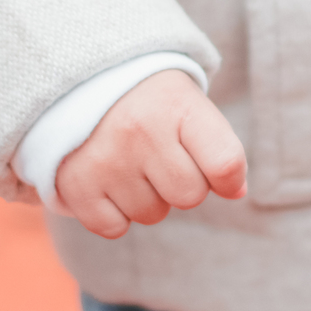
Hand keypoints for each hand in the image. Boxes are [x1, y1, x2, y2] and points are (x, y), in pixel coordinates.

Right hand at [54, 69, 247, 238]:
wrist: (82, 83)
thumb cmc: (151, 103)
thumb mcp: (190, 106)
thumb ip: (219, 147)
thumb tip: (236, 192)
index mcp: (177, 104)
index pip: (225, 163)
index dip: (228, 179)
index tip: (218, 172)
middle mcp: (140, 130)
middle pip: (189, 196)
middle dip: (183, 185)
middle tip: (163, 158)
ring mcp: (106, 159)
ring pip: (152, 214)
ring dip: (148, 198)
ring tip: (132, 163)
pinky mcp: (75, 184)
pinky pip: (114, 228)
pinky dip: (115, 214)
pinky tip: (110, 182)